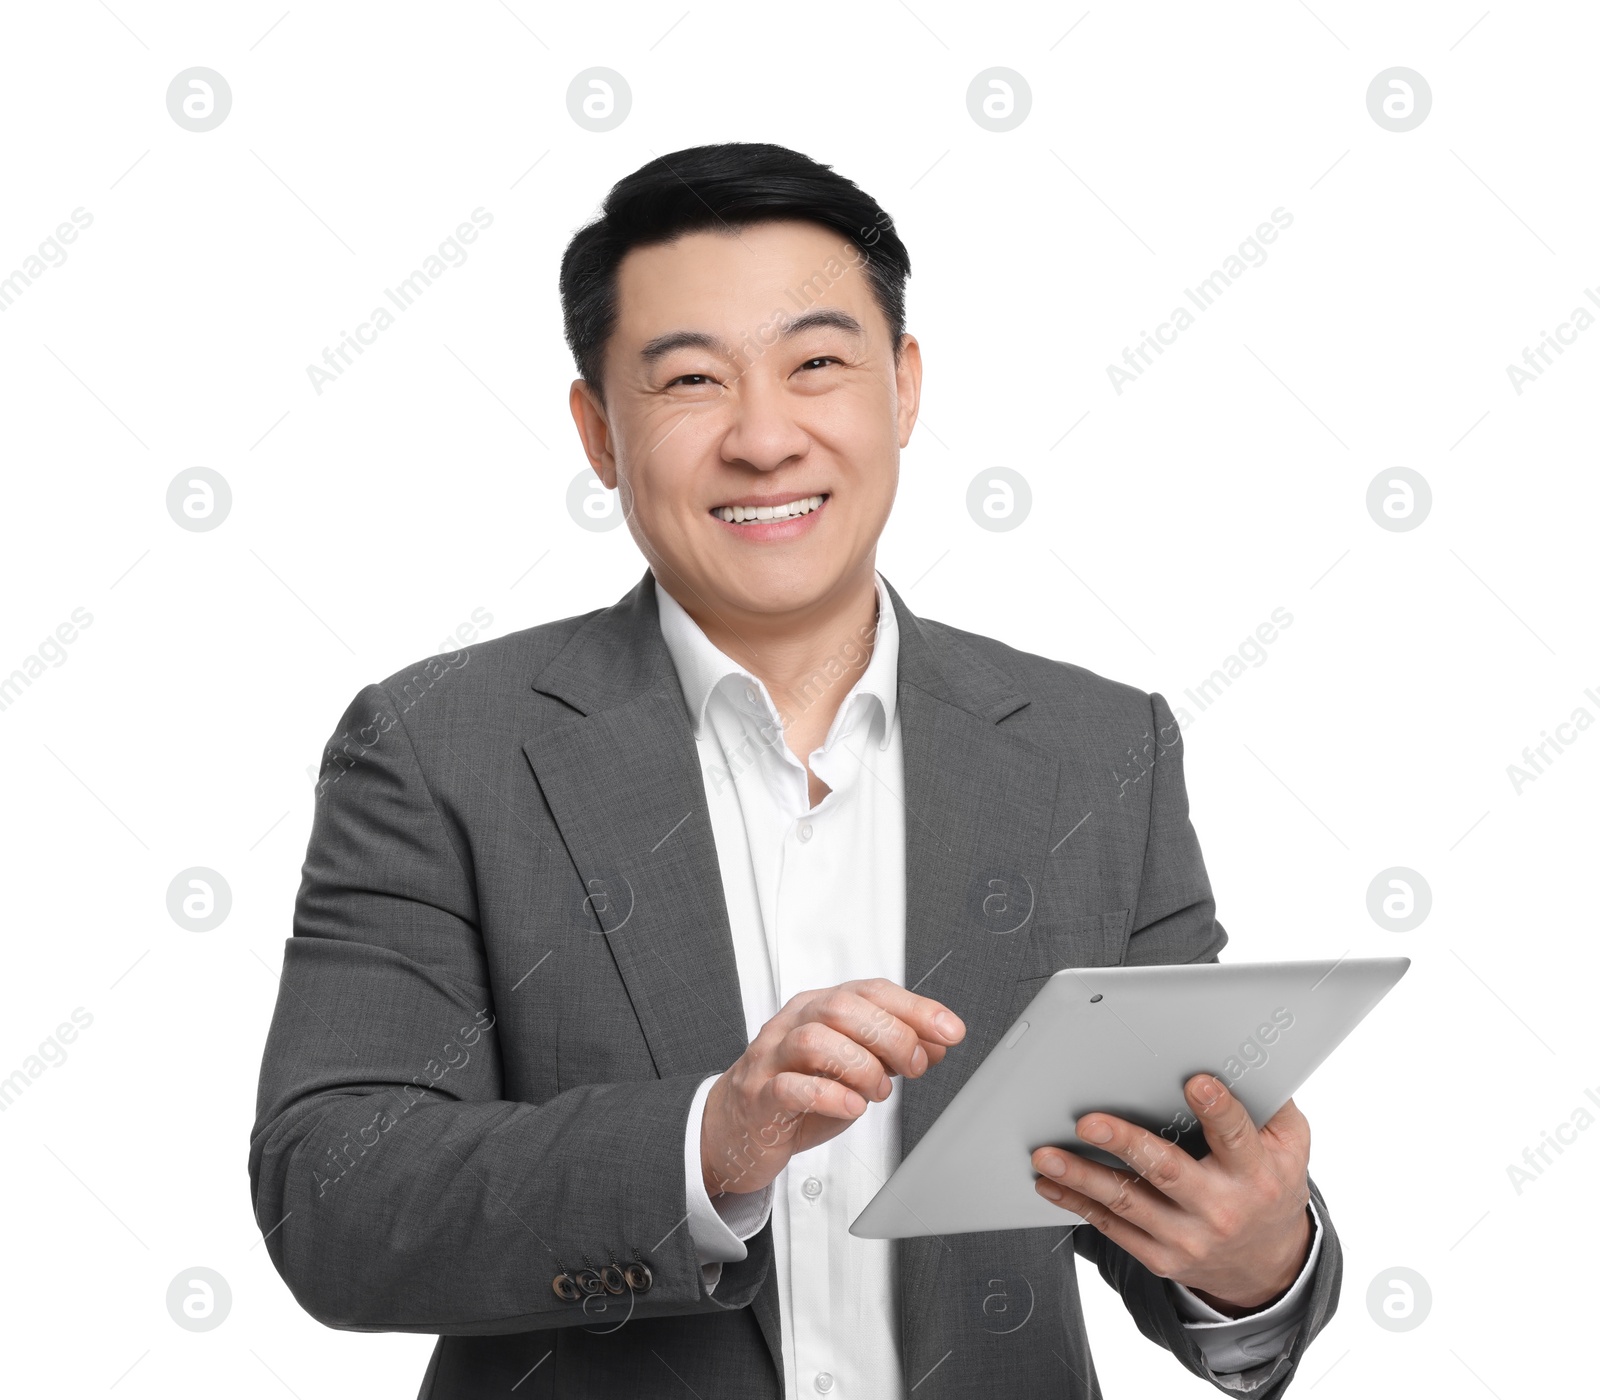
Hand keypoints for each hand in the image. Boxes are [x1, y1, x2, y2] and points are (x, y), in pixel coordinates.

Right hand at [701, 979, 964, 1197]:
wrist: (736, 1127)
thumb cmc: (796, 1091)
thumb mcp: (852, 1068)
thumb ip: (891, 1052)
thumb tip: (935, 1043)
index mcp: (818, 1008)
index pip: (870, 991)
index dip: (915, 1008)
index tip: (950, 1030)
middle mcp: (793, 1024)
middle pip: (842, 1008)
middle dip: (891, 1036)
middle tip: (913, 1066)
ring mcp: (771, 1059)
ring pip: (814, 1041)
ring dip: (860, 1066)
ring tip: (878, 1090)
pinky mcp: (759, 1096)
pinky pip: (790, 1087)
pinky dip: (829, 1096)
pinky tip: (853, 1106)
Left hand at [1031, 1073, 1313, 1313]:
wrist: (1269, 1266)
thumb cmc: (1271, 1187)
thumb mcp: (1289, 1146)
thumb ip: (1271, 1104)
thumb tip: (1246, 1057)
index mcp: (1255, 1173)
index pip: (1236, 1137)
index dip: (1218, 1110)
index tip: (1196, 1082)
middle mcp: (1221, 1208)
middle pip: (1167, 1171)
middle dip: (1125, 1143)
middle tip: (1088, 1123)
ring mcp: (1189, 1237)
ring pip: (1127, 1202)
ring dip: (1081, 1177)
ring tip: (1047, 1155)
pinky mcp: (1162, 1257)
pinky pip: (1113, 1229)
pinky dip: (1078, 1204)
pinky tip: (1052, 1184)